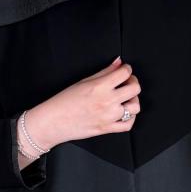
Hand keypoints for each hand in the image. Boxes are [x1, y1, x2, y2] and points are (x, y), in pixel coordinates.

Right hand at [22, 57, 140, 149]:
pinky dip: (130, 118)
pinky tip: (124, 113)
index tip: (125, 70)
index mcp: (100, 86)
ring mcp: (109, 116)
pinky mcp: (107, 129)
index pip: (125, 73)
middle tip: (127, 83)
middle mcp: (107, 101)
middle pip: (135, 89)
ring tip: (125, 99)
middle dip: (133, 82)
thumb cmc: (65, 101)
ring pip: (135, 107)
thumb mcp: (84, 81)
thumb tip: (118, 63)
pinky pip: (128, 125)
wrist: (55, 121)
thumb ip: (104, 72)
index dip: (128, 69)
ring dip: (133, 101)